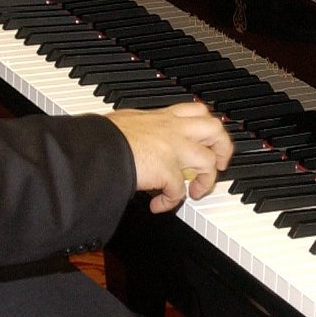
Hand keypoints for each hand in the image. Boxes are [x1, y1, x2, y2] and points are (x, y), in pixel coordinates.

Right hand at [107, 102, 233, 212]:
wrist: (92, 149)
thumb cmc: (98, 138)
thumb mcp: (123, 123)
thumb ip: (137, 130)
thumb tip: (132, 141)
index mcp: (160, 117)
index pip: (195, 111)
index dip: (206, 126)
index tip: (207, 140)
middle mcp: (171, 129)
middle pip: (215, 129)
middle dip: (223, 147)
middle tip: (219, 163)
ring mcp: (172, 148)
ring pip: (208, 160)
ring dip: (206, 180)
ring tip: (196, 191)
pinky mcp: (167, 170)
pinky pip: (180, 191)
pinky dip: (171, 202)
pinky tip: (159, 205)